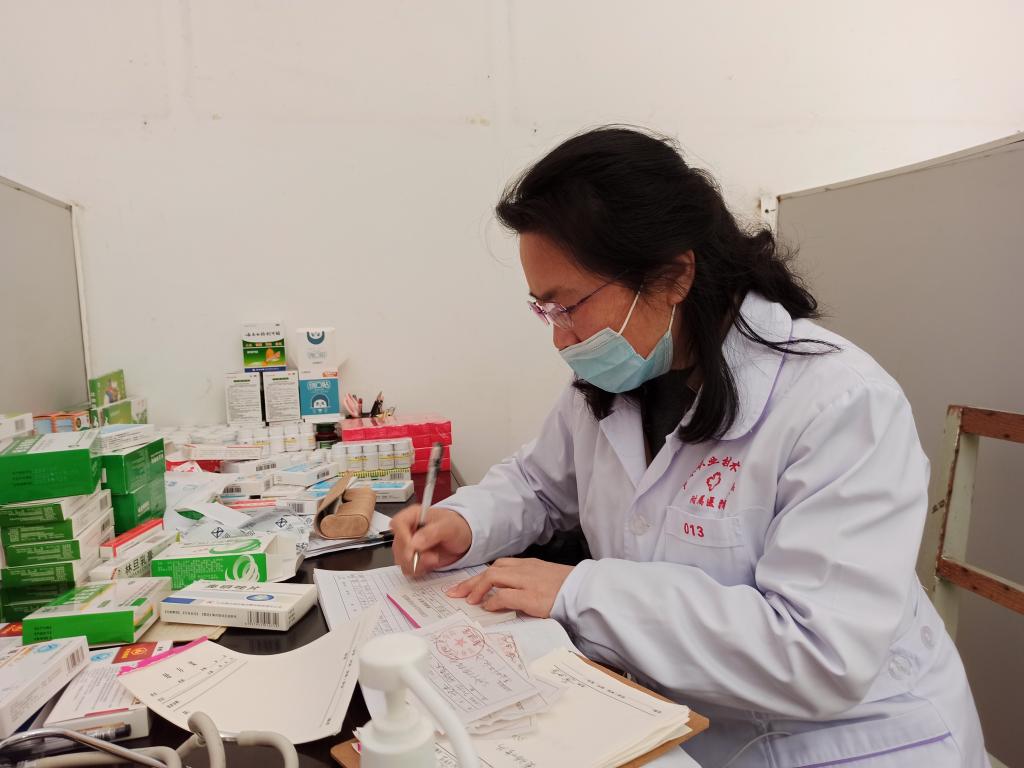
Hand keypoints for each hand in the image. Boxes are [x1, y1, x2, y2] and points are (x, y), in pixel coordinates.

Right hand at [391, 505, 471, 576]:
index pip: (398, 524)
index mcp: (413, 515)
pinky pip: (407, 569)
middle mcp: (407, 530)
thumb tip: (414, 543)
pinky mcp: (411, 559)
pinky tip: (431, 564)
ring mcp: (408, 546)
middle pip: (398, 545)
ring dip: (418, 564)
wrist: (463, 540)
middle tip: (432, 557)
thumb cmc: (457, 527)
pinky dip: (419, 570)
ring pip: (401, 560)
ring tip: (435, 558)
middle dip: (414, 555)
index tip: (412, 549)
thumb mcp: (449, 526)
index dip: (402, 537)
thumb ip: (432, 532)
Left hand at [446, 558, 573, 618]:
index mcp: (528, 565)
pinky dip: (493, 601)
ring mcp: (527, 582)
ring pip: (493, 577)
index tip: (465, 587)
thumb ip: (526, 583)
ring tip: (470, 601)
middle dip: (471, 582)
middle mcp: (525, 570)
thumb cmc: (567, 587)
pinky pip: (504, 595)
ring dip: (478, 589)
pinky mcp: (531, 597)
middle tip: (456, 594)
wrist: (584, 590)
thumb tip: (507, 596)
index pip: (498, 567)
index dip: (479, 577)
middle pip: (490, 571)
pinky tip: (488, 608)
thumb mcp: (544, 579)